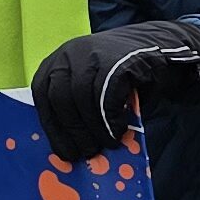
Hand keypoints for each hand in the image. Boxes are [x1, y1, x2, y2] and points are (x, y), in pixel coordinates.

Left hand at [30, 21, 199, 162]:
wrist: (156, 47)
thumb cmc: (120, 75)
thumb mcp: (90, 85)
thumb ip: (77, 107)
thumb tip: (73, 145)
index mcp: (57, 62)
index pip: (43, 95)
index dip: (52, 126)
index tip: (64, 151)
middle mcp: (70, 54)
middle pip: (61, 96)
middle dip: (74, 130)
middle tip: (87, 152)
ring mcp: (93, 54)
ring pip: (82, 96)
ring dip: (94, 127)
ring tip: (107, 144)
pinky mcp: (118, 60)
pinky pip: (107, 94)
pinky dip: (111, 118)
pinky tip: (120, 130)